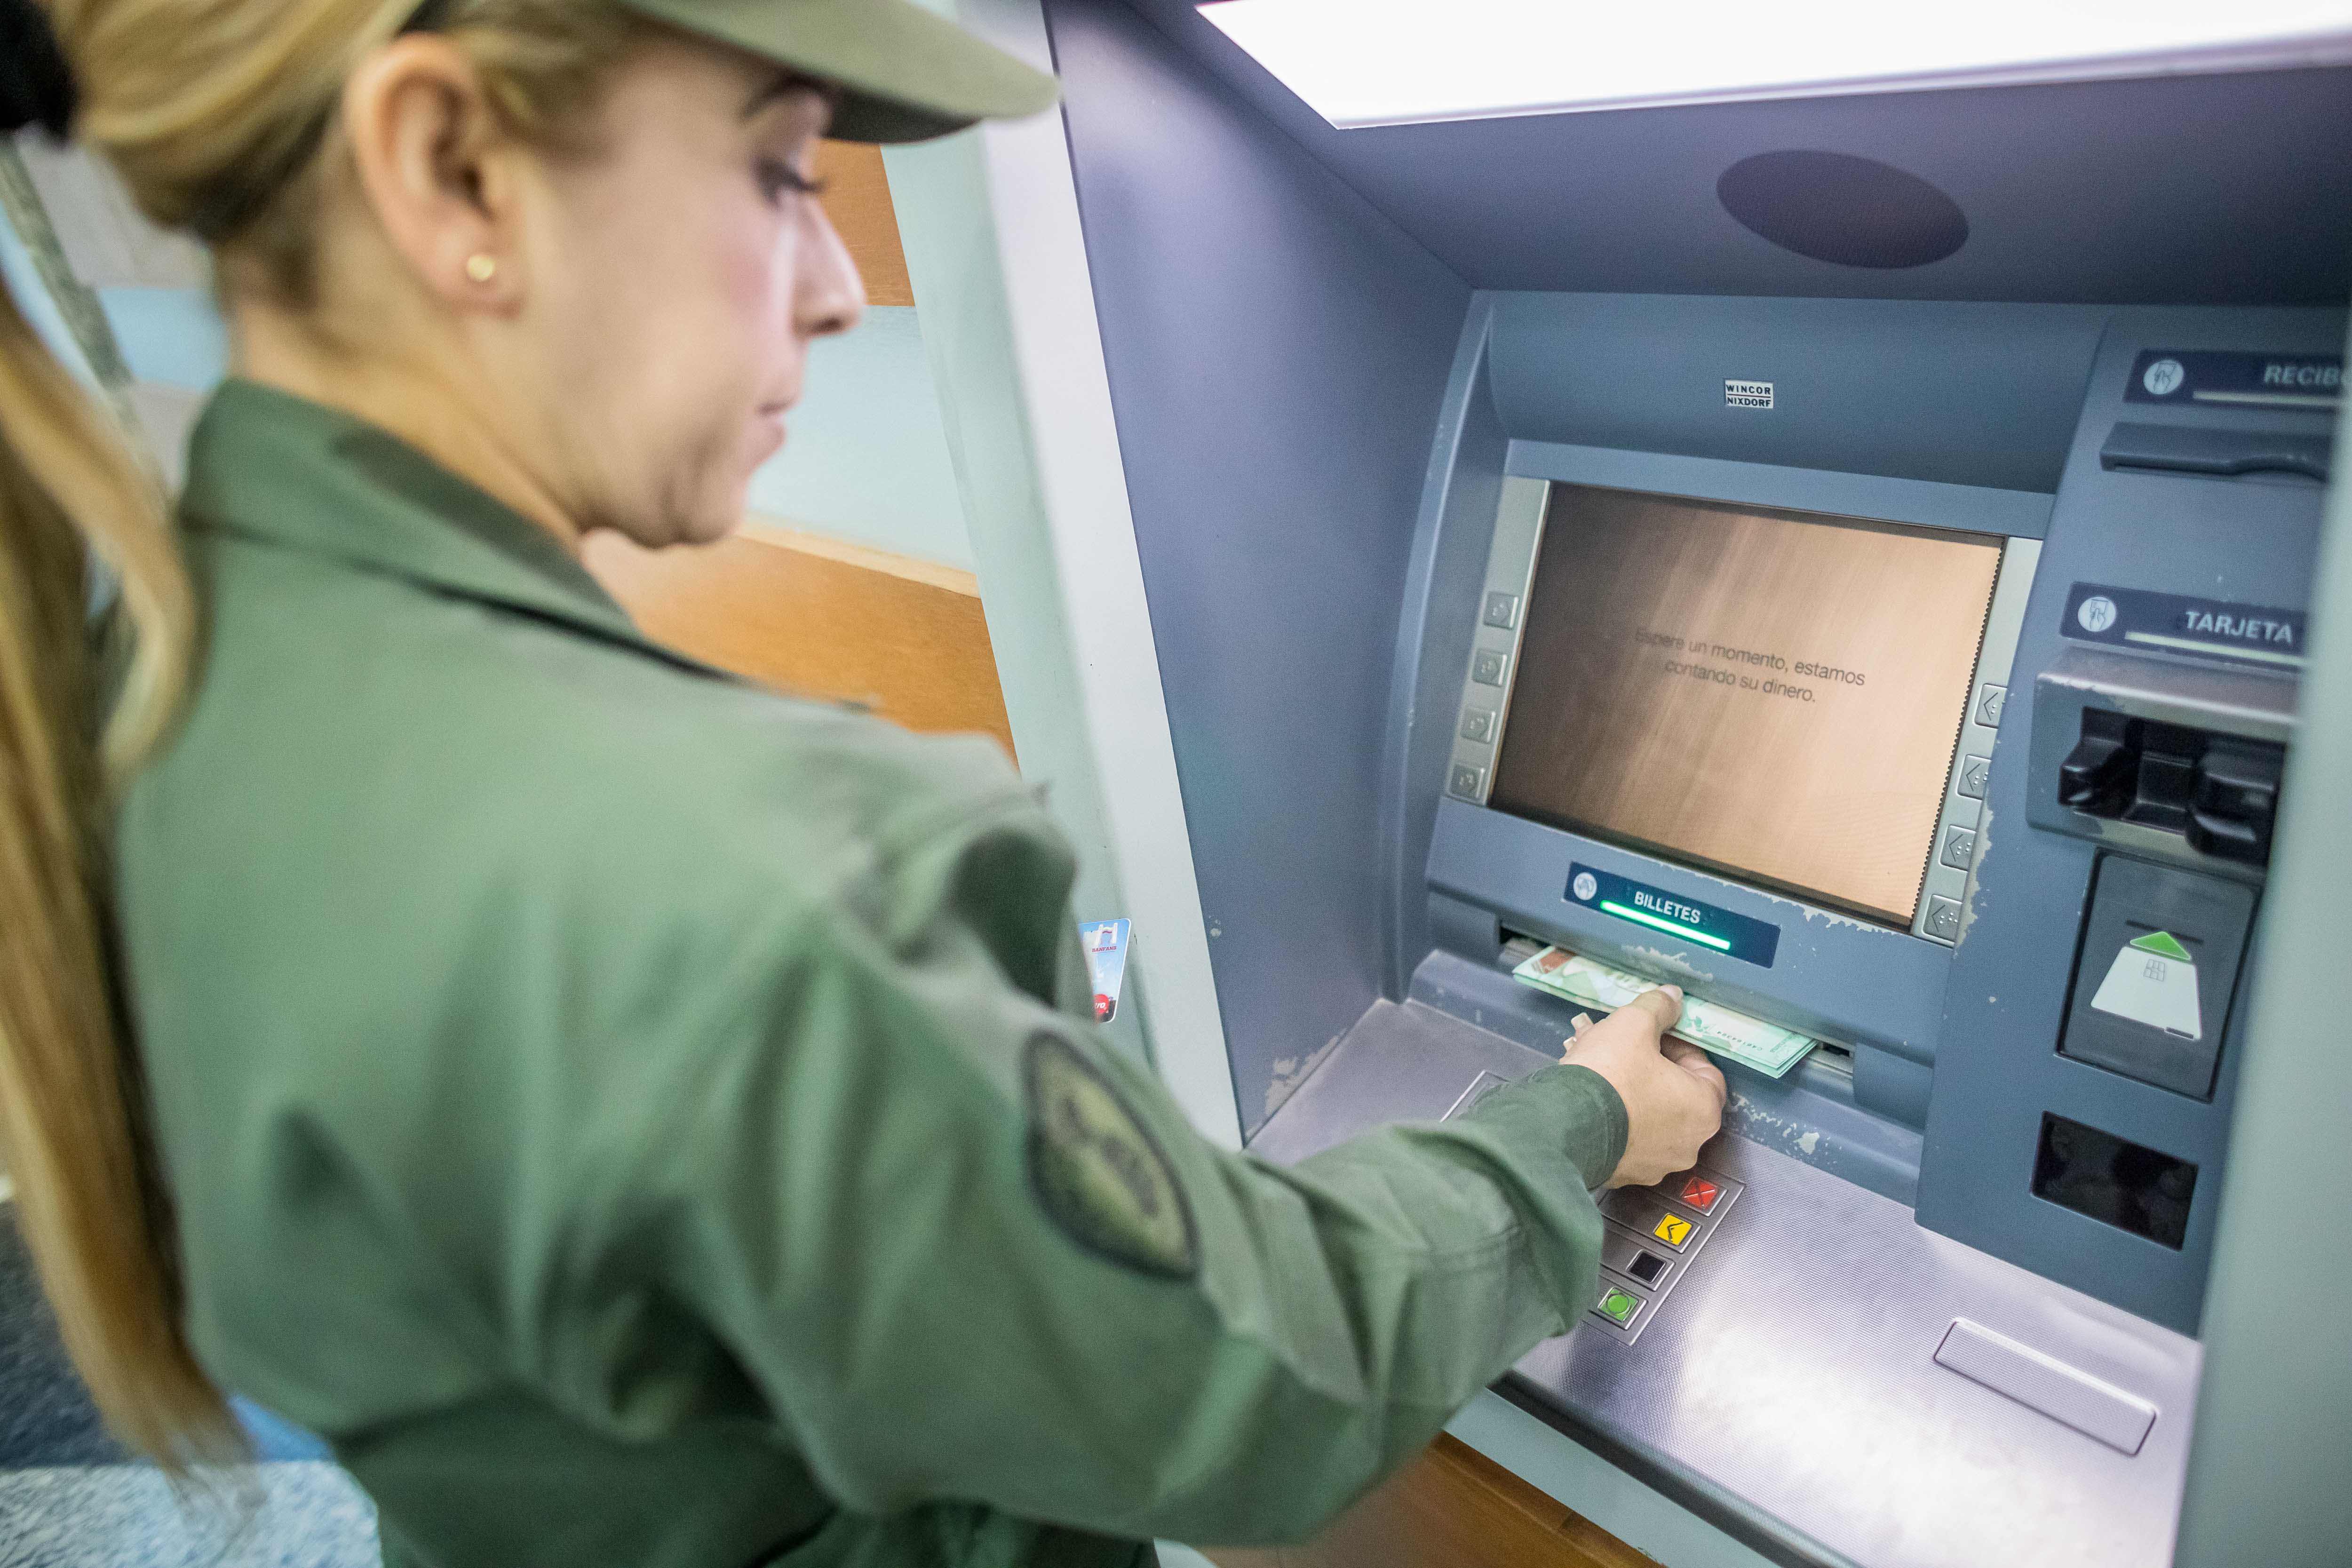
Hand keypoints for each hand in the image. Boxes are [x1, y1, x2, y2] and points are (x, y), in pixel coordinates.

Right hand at [1559, 987, 1725, 1188]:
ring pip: (1646, 1114)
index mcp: (1703, 1110)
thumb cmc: (1610, 1075)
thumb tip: (1673, 997)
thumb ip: (1658, 1007)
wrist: (1562, 1125)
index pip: (1705, 1070)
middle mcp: (1687, 1144)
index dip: (1678, 1045)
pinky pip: (1623, 1135)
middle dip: (1646, 1064)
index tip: (1652, 1034)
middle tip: (1618, 1044)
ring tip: (1592, 1061)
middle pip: (1673, 1092)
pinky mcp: (1623, 1174)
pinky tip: (1584, 1092)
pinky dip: (1610, 1114)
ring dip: (1625, 1087)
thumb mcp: (1633, 1024)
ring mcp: (1655, 1164)